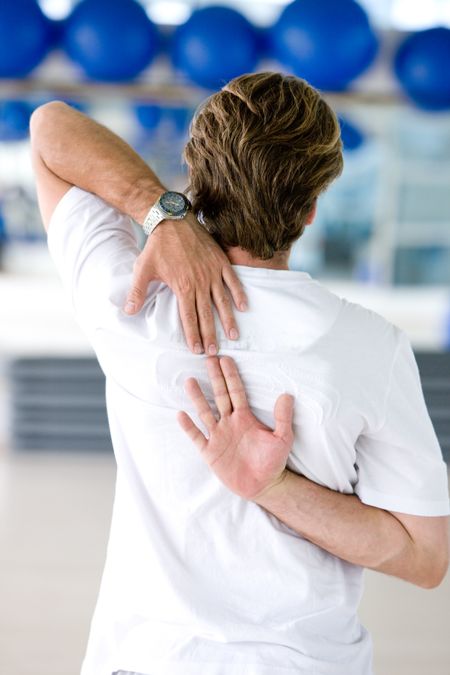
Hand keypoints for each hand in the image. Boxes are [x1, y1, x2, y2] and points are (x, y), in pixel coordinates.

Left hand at [124, 213, 246, 354]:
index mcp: (183, 286)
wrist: (172, 220)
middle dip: (210, 335)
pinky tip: (243, 307)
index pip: (189, 317)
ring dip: (228, 320)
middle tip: (215, 352)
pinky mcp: (220, 262)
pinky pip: (232, 281)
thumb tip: (128, 311)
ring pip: (222, 301)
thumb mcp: (143, 269)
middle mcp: (200, 282)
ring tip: (233, 335)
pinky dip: (239, 294)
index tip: (197, 350)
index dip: (193, 335)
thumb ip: (137, 292)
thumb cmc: (157, 246)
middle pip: (207, 314)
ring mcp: (212, 272)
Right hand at [177, 356, 293, 501]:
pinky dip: (189, 426)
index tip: (225, 359)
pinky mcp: (210, 451)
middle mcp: (229, 422)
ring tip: (190, 381)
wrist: (264, 485)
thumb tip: (287, 395)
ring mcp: (218, 436)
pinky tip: (181, 414)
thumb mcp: (282, 438)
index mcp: (245, 417)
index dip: (231, 376)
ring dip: (198, 397)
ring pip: (205, 412)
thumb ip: (283, 417)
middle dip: (214, 378)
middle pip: (220, 396)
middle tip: (207, 359)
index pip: (236, 391)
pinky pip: (197, 436)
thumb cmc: (274, 461)